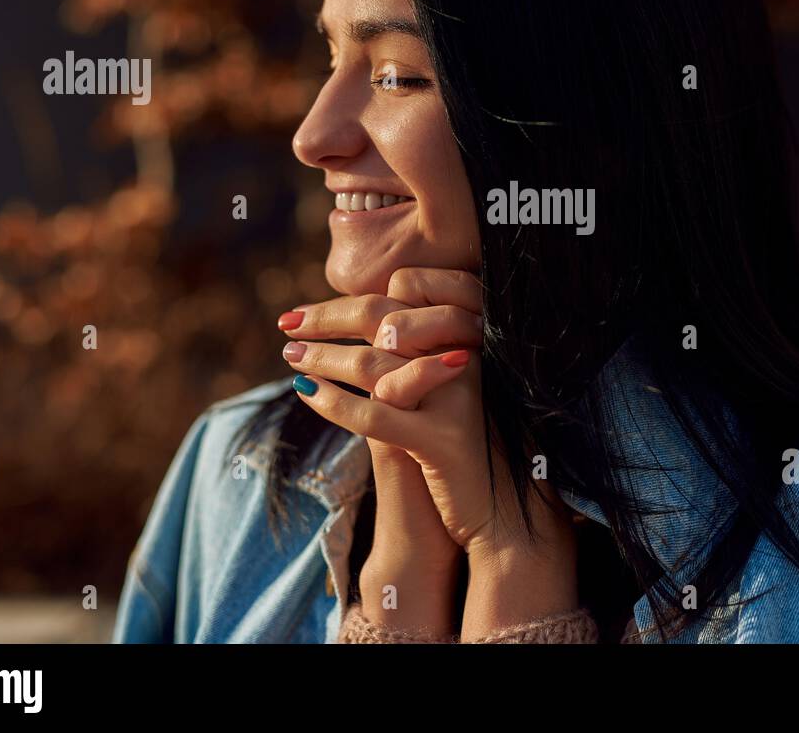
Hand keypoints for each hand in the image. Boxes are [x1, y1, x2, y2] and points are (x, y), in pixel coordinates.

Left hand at [279, 268, 481, 633]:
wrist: (510, 513)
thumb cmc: (475, 446)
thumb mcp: (455, 387)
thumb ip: (424, 348)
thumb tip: (368, 321)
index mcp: (477, 332)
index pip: (410, 286)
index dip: (358, 296)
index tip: (321, 310)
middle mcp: (473, 354)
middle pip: (385, 315)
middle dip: (329, 317)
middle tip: (288, 323)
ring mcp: (460, 397)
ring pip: (374, 363)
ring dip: (322, 356)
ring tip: (292, 356)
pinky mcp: (443, 442)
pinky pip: (374, 415)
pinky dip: (332, 402)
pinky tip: (306, 393)